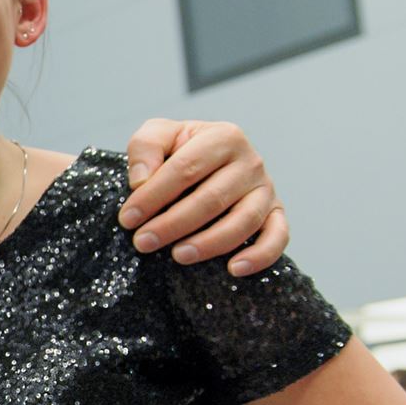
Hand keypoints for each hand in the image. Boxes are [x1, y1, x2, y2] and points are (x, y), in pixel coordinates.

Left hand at [121, 118, 286, 273]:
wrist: (209, 157)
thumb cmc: (180, 149)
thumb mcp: (159, 135)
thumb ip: (145, 146)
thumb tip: (141, 181)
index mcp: (223, 137)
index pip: (185, 168)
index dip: (154, 196)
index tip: (128, 218)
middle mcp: (251, 162)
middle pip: (212, 198)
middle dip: (173, 224)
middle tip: (144, 242)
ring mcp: (266, 189)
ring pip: (244, 221)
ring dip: (210, 243)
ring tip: (179, 256)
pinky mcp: (276, 213)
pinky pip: (277, 236)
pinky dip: (260, 255)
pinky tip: (234, 269)